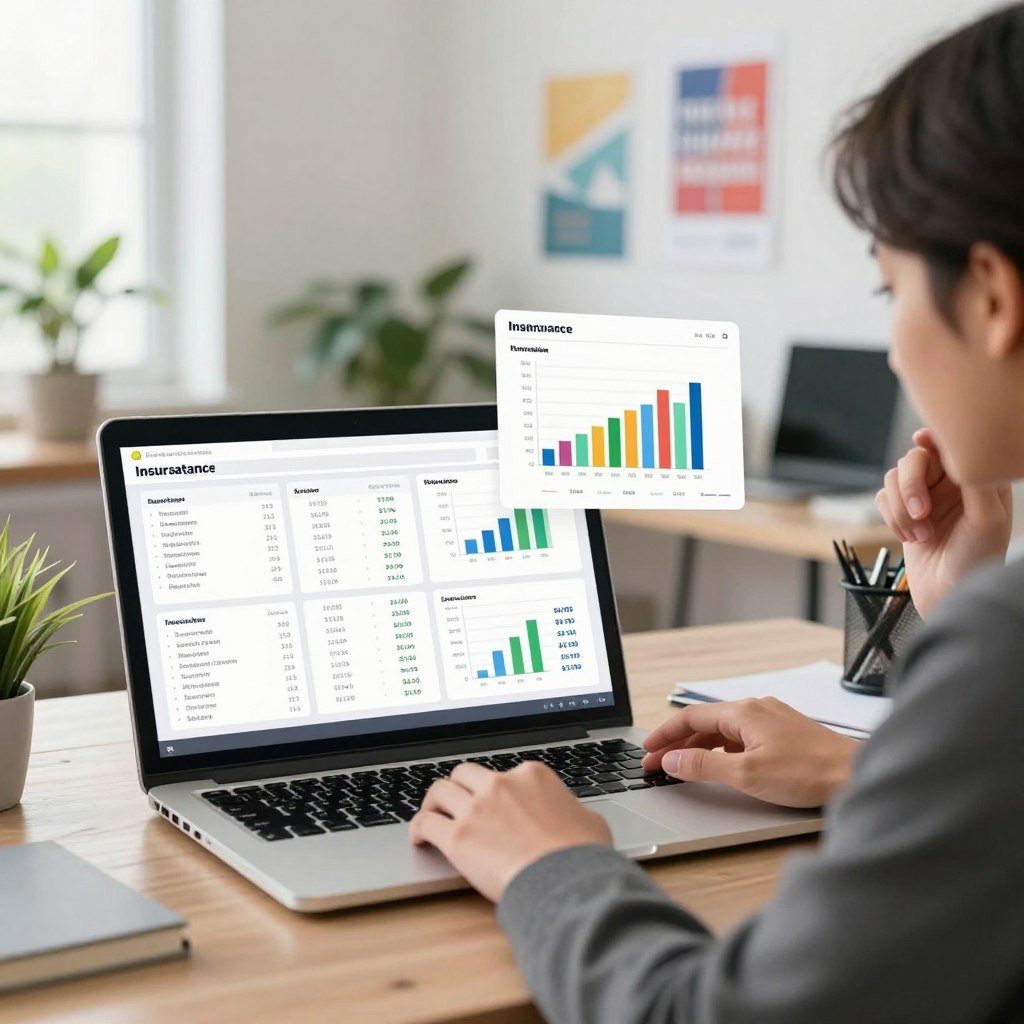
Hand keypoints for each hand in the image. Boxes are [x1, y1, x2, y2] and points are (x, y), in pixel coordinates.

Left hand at [409, 761, 611, 901]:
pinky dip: (419, 829)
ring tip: (431, 815)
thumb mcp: (589, 820)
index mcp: (531, 775)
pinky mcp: (458, 837)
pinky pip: (426, 823)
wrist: (566, 881)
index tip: (492, 803)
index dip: (495, 790)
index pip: (502, 772)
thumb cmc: (582, 855)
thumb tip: (575, 818)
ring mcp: (476, 809)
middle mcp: (500, 784)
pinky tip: (420, 838)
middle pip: (465, 774)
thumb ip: (572, 811)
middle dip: (459, 787)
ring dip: (434, 803)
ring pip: (439, 791)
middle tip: (456, 803)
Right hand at [641, 698, 858, 807]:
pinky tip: (722, 764)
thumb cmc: (809, 773)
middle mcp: (756, 708)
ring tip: (683, 767)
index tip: (647, 751)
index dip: (664, 735)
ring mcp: (772, 719)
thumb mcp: (746, 774)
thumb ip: (704, 766)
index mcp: (743, 712)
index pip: (689, 717)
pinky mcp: (785, 732)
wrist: (856, 775)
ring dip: (700, 746)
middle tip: (658, 764)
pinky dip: (722, 748)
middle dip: (678, 743)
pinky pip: (742, 736)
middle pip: (705, 722)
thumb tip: (672, 760)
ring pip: (724, 730)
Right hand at [877, 428, 1012, 616]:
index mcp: (975, 480)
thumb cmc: (976, 562)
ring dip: (900, 509)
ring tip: (920, 534)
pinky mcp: (902, 515)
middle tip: (921, 512)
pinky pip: (882, 500)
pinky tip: (909, 538)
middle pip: (913, 459)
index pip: (949, 446)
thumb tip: (956, 449)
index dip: (932, 438)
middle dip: (911, 486)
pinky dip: (891, 519)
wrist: (949, 596)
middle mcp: (948, 485)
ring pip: (893, 480)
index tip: (921, 441)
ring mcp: (924, 499)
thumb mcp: (986, 519)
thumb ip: (973, 481)